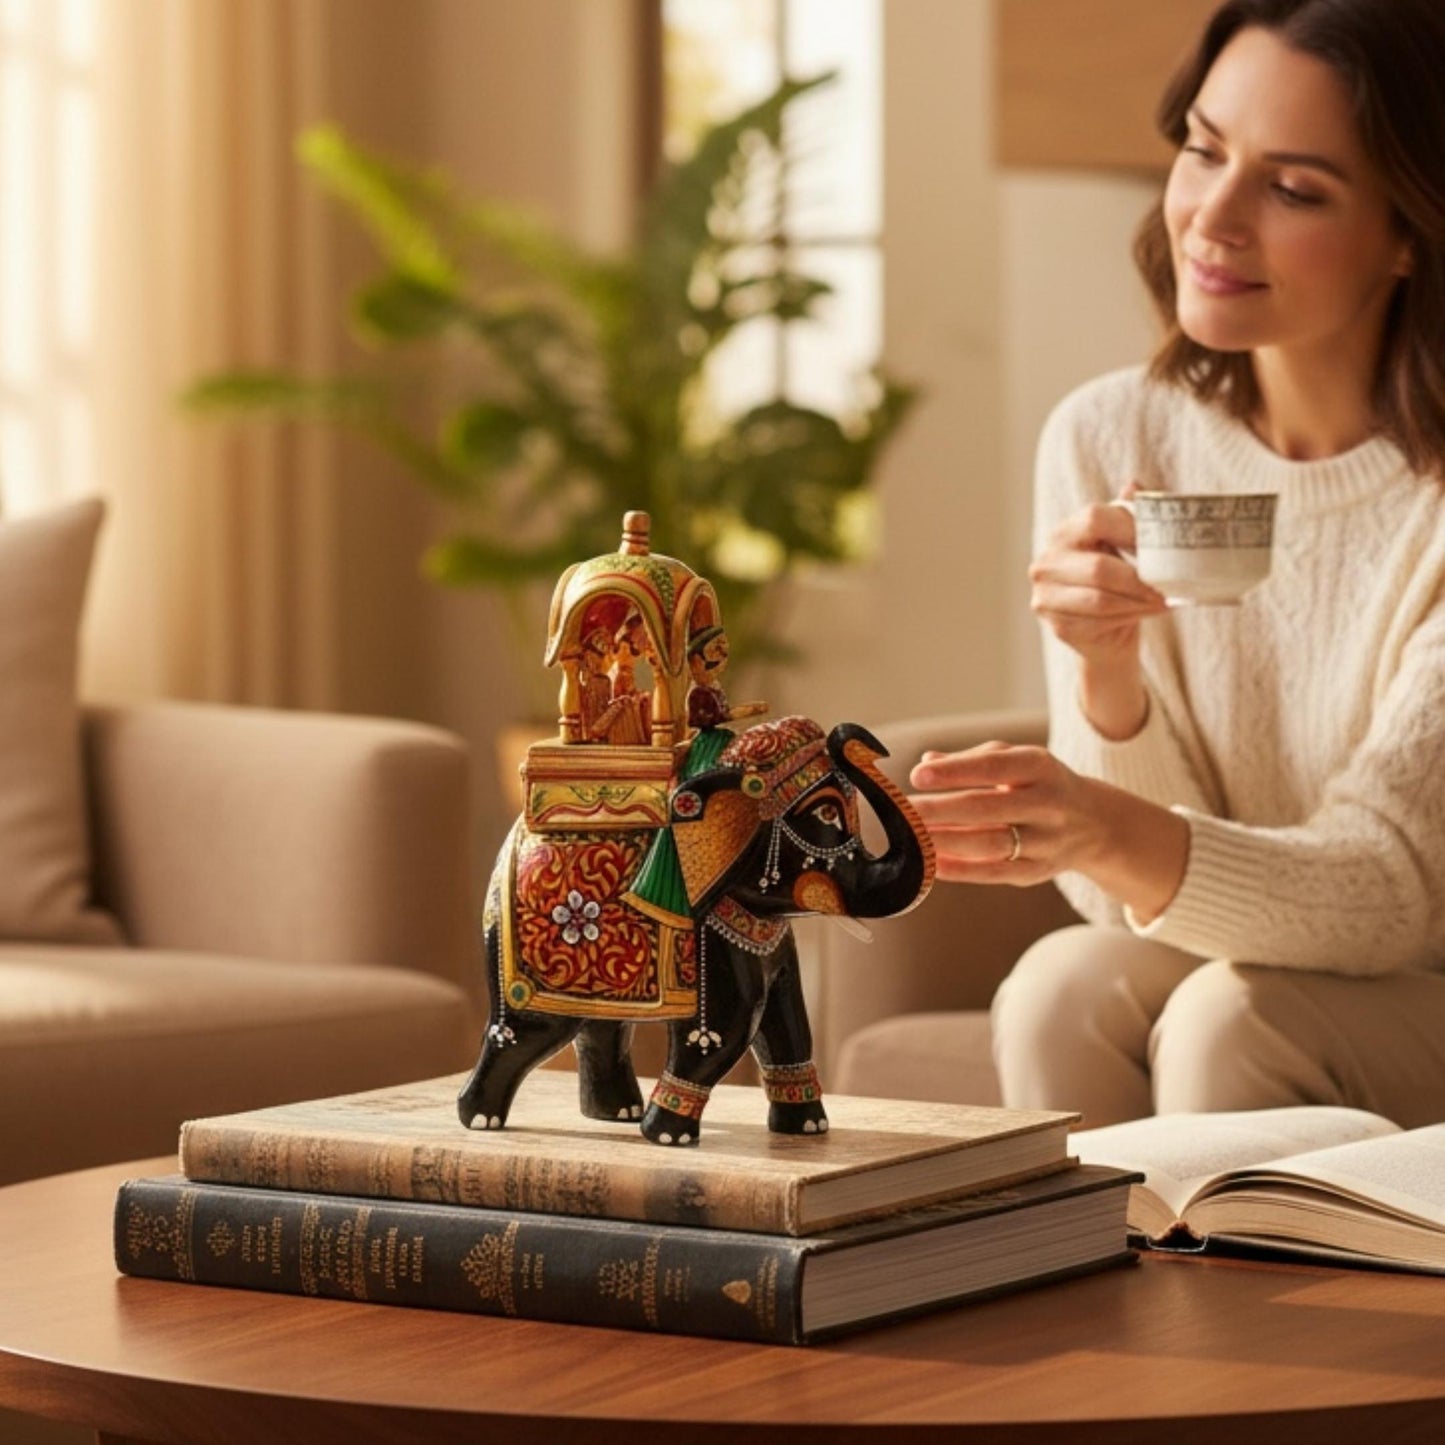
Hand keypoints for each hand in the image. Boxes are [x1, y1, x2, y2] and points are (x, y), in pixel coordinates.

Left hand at [908, 743, 1105, 887]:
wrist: (1095, 823)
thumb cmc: (1038, 784)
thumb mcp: (1015, 760)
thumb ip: (970, 760)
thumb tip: (926, 762)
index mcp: (1039, 766)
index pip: (993, 766)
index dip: (954, 771)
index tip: (917, 775)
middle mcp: (1047, 803)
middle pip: (987, 808)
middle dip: (941, 810)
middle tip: (904, 811)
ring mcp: (1046, 841)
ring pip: (990, 844)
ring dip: (946, 842)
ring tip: (911, 838)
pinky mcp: (1038, 871)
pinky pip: (994, 873)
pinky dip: (960, 870)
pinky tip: (931, 864)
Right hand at [1030, 489, 1167, 738]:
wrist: (1103, 630)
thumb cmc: (1116, 580)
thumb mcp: (1122, 543)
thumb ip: (1127, 514)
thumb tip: (1133, 484)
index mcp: (1063, 533)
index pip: (1094, 519)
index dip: (1130, 530)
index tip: (1160, 544)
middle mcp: (1046, 562)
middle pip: (1099, 568)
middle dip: (1139, 580)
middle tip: (1168, 586)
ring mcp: (1046, 596)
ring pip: (1101, 599)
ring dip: (1138, 602)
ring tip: (1162, 601)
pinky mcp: (1058, 625)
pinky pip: (1099, 622)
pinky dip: (1129, 619)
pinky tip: (1144, 615)